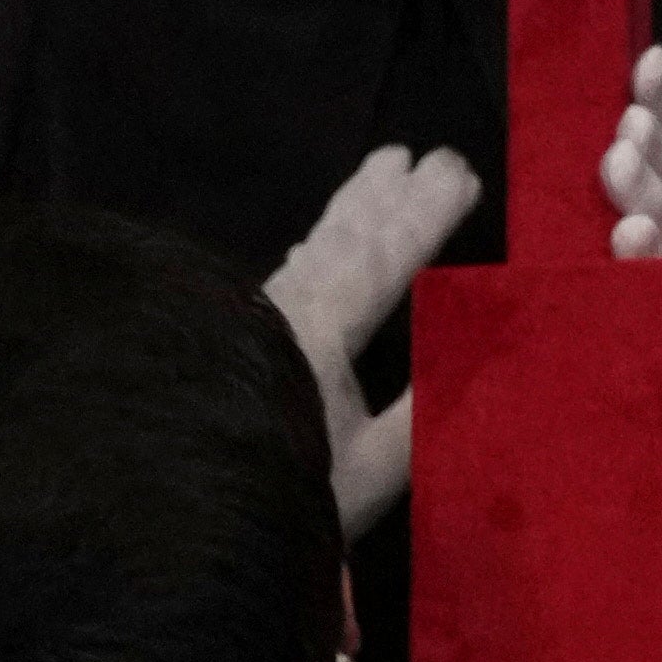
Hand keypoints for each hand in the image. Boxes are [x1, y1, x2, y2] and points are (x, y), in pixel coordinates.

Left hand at [260, 144, 481, 535]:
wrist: (179, 506)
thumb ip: (428, 404)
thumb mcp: (376, 464)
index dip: (427, 215)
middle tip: (426, 156)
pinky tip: (311, 245)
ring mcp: (258, 316)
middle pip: (349, 236)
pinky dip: (315, 245)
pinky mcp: (235, 335)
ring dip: (354, 207)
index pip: (387, 257)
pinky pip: (289, 271)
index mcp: (324, 330)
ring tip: (383, 168)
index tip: (462, 173)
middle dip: (393, 196)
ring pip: (316, 243)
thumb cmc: (287, 489)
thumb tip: (483, 350)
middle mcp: (288, 307)